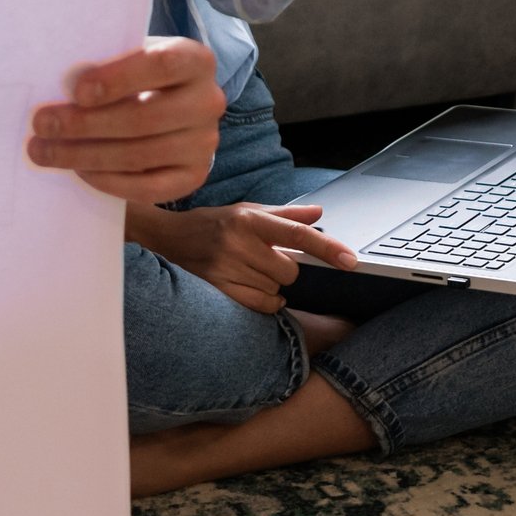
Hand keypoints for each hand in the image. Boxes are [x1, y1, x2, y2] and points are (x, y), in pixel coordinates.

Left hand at [28, 35, 223, 206]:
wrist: (167, 109)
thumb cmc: (135, 77)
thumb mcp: (125, 59)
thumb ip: (105, 66)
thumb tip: (61, 88)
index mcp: (195, 60)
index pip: (162, 66)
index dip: (119, 78)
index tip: (77, 91)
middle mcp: (208, 101)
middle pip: (145, 118)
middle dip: (86, 124)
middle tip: (42, 125)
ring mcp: (204, 144)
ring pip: (140, 155)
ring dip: (85, 155)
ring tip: (45, 151)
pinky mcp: (193, 177)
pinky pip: (147, 188)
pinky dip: (108, 181)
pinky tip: (79, 171)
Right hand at [126, 200, 356, 314]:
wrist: (165, 238)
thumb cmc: (211, 224)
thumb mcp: (247, 211)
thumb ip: (286, 215)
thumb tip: (320, 214)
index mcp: (249, 219)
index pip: (297, 234)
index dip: (328, 248)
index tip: (350, 260)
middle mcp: (238, 241)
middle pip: (289, 269)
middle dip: (283, 268)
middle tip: (261, 259)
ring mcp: (227, 267)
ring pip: (275, 289)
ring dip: (270, 284)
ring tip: (246, 270)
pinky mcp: (218, 289)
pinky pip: (261, 304)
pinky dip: (264, 301)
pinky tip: (248, 286)